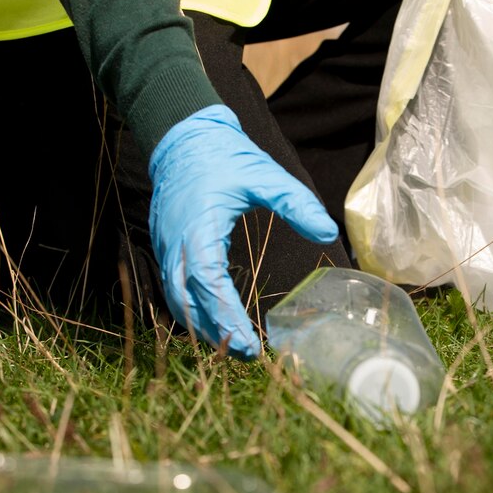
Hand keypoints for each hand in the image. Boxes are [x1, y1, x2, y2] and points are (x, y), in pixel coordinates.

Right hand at [148, 105, 338, 358]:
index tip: (250, 344)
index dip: (227, 318)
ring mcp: (164, 247)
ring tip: (233, 347)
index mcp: (197, 229)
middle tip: (248, 357)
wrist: (182, 135)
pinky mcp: (164, 247)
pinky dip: (191, 310)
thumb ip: (295, 203)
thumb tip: (328, 232)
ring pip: (176, 300)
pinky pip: (173, 288)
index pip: (209, 285)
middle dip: (216, 333)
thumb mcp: (264, 175)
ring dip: (201, 326)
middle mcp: (174, 244)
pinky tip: (213, 322)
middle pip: (188, 303)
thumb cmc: (223, 154)